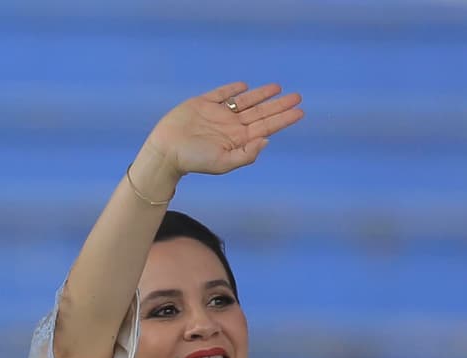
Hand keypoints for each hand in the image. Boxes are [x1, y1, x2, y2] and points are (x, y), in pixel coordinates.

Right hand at [145, 82, 303, 178]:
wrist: (166, 151)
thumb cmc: (193, 160)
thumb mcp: (224, 163)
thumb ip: (247, 154)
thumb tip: (267, 140)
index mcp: (237, 139)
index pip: (266, 127)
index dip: (283, 119)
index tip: (300, 111)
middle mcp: (230, 126)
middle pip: (260, 113)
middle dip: (279, 105)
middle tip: (298, 97)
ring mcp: (217, 115)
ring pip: (245, 102)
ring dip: (261, 95)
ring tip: (278, 88)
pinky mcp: (202, 104)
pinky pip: (221, 95)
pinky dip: (232, 90)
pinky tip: (244, 86)